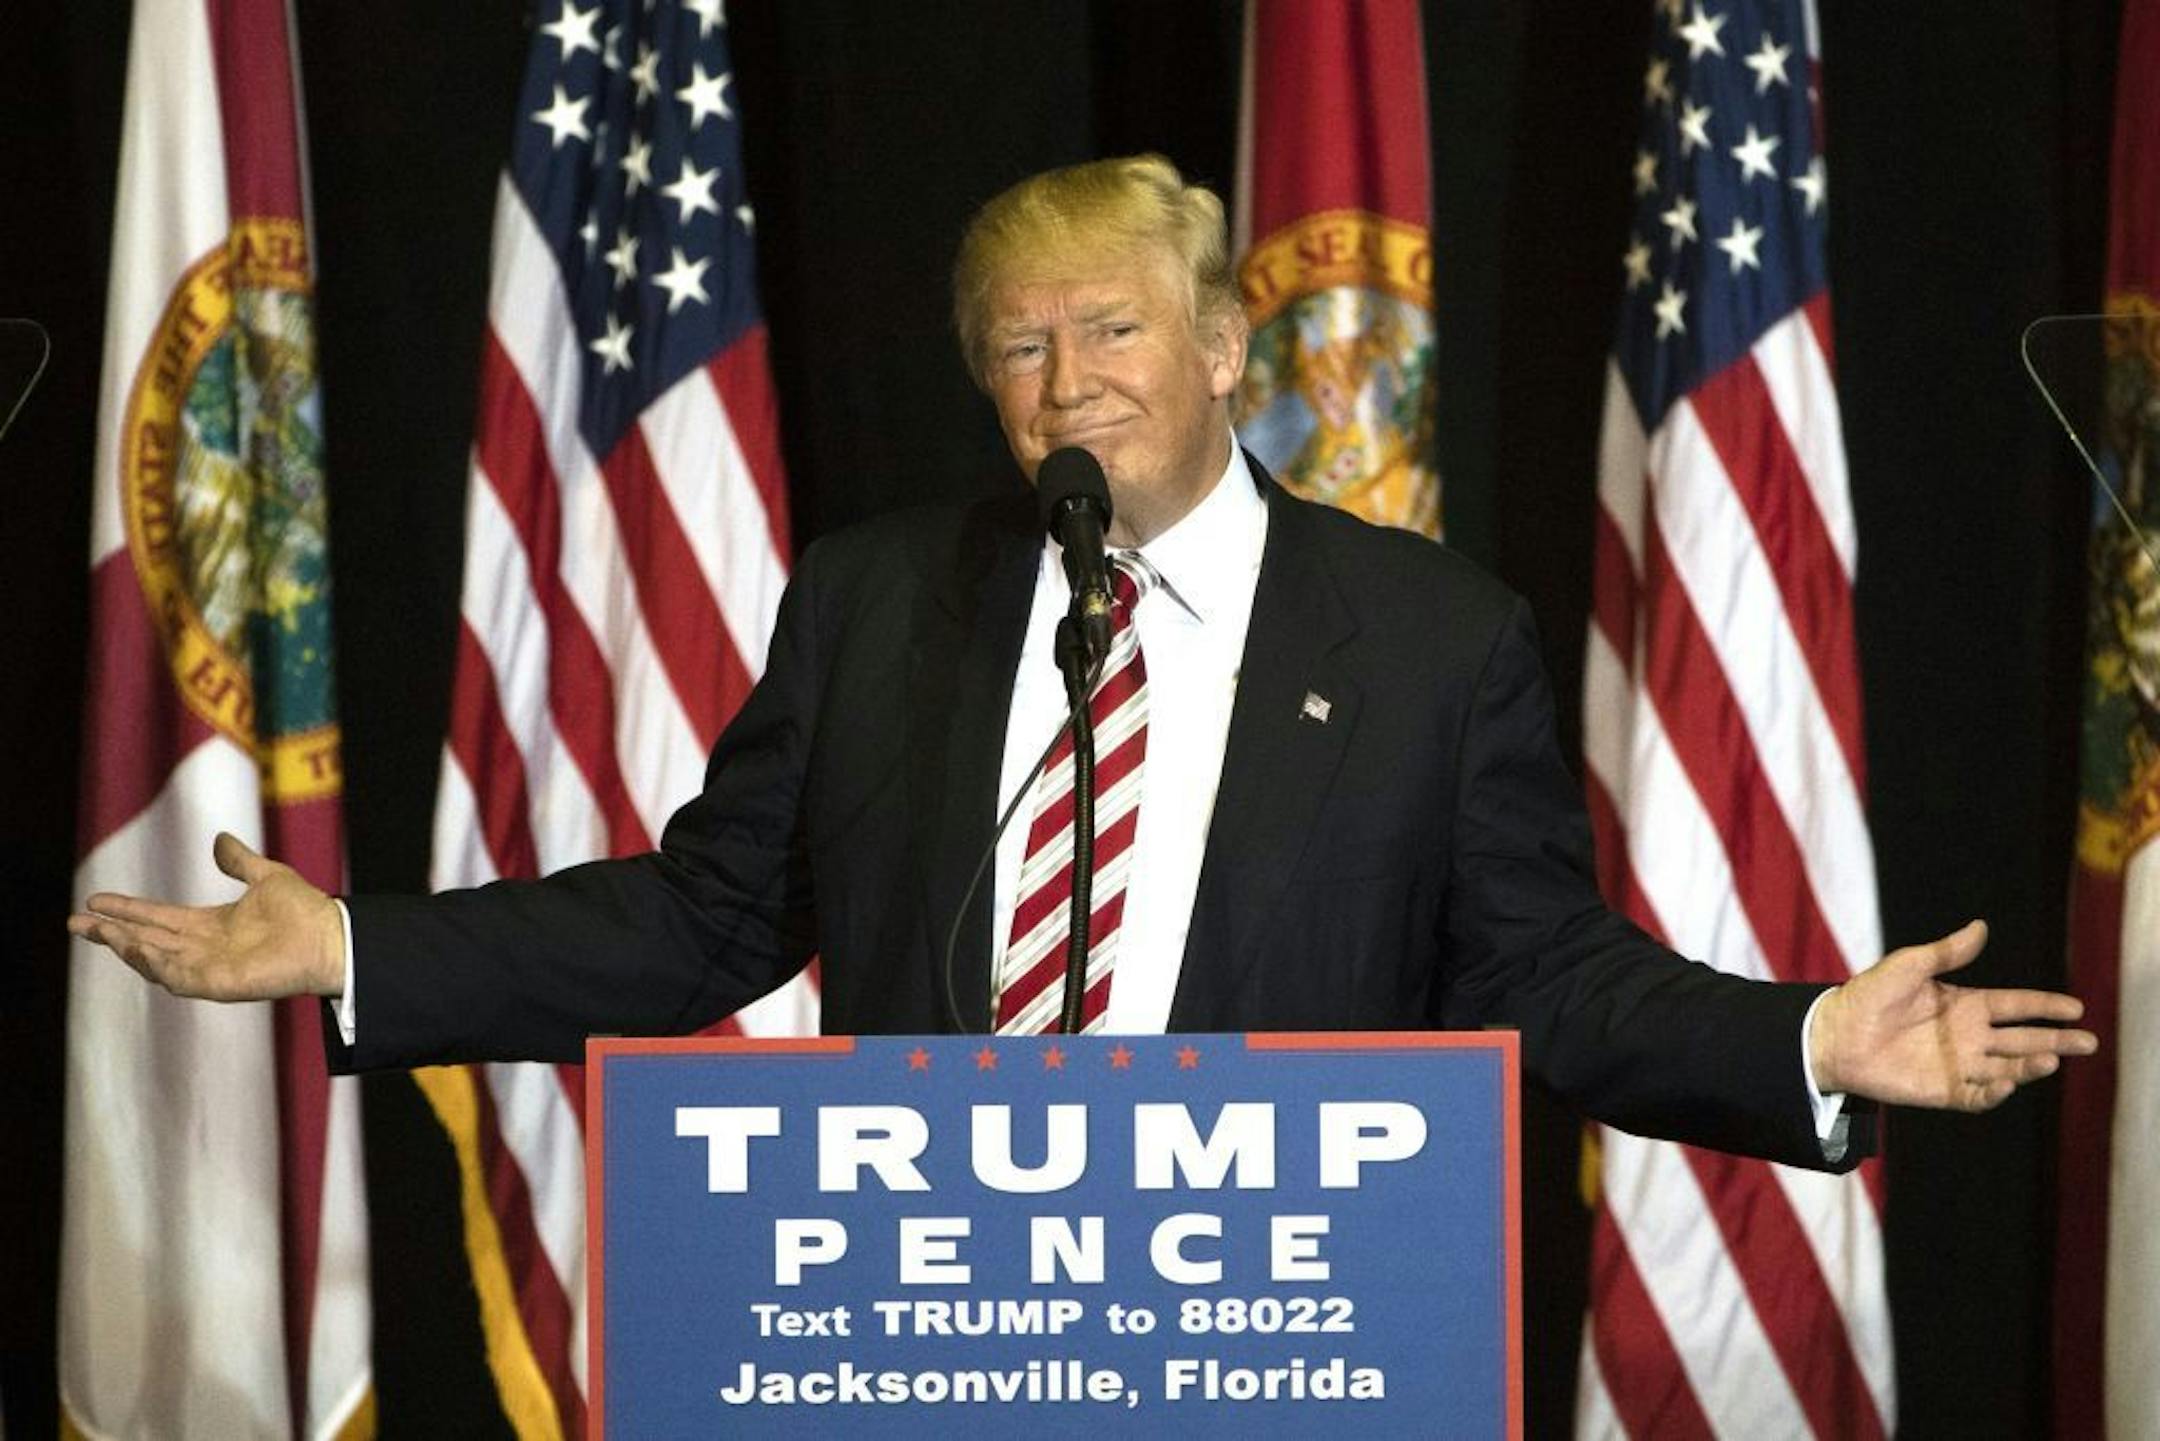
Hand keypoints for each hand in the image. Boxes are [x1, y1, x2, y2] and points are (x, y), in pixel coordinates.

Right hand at [67, 832, 346, 1001]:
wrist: (331, 935)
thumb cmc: (305, 910)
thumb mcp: (267, 876)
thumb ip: (240, 861)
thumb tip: (219, 839)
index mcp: (211, 924)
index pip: (158, 916)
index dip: (127, 909)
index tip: (95, 899)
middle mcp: (203, 947)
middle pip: (146, 938)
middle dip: (111, 931)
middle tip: (75, 922)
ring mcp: (208, 967)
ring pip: (154, 959)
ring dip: (126, 946)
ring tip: (101, 932)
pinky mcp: (218, 983)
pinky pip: (178, 977)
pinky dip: (155, 964)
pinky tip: (136, 948)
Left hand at [1810, 919, 2097, 1109]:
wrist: (1834, 1034)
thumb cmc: (1867, 995)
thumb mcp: (1908, 966)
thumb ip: (1946, 952)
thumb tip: (1981, 927)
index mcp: (1965, 1004)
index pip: (2016, 1005)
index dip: (2045, 1006)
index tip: (2075, 1007)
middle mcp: (1968, 1036)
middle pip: (2023, 1039)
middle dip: (2056, 1040)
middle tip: (2088, 1042)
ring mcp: (1958, 1064)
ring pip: (2007, 1068)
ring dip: (2030, 1066)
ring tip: (2051, 1059)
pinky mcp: (1942, 1090)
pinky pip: (1977, 1095)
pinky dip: (1993, 1093)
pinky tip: (2005, 1083)